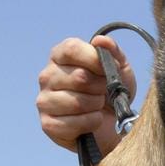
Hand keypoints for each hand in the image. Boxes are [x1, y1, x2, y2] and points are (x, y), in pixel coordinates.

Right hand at [35, 35, 136, 153]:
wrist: (113, 125)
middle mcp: (47, 76)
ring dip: (96, 105)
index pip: (72, 49)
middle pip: (78, 77)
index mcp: (60, 56)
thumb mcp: (120, 69)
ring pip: (77, 101)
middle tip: (104, 91)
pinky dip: (91, 122)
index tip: (107, 69)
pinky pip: (73, 123)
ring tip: (98, 106)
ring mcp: (44, 100)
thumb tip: (100, 40)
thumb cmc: (112, 92)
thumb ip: (113, 52)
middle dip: (100, 87)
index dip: (94, 59)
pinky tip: (93, 121)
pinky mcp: (47, 124)